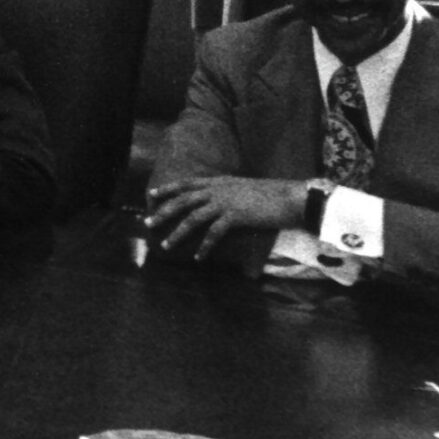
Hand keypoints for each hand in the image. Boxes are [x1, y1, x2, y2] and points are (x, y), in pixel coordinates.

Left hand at [145, 175, 306, 258]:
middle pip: (183, 200)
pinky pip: (214, 233)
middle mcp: (217, 190)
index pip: (186, 183)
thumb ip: (226, 192)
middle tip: (148, 223)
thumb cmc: (269, 194)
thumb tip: (215, 201)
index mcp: (218, 182)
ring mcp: (225, 202)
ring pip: (193, 218)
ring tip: (166, 245)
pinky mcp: (235, 216)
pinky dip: (205, 246)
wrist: (289, 197)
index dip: (168, 188)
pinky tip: (198, 257)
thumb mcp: (242, 188)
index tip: (151, 194)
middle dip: (163, 212)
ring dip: (178, 233)